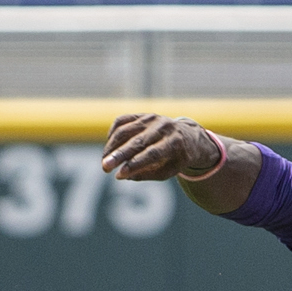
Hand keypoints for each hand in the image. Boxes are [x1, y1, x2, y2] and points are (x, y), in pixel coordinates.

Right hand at [101, 113, 219, 182]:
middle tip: (104, 167)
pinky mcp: (141, 115)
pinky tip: (109, 148)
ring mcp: (151, 118)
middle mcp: (163, 127)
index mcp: (175, 142)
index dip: (135, 164)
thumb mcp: (168, 171)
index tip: (119, 175)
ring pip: (125, 130)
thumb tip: (122, 175)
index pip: (152, 154)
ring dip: (111, 146)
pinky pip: (121, 122)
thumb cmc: (176, 158)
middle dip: (119, 155)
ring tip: (104, 161)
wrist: (187, 136)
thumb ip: (146, 174)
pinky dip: (112, 135)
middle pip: (137, 141)